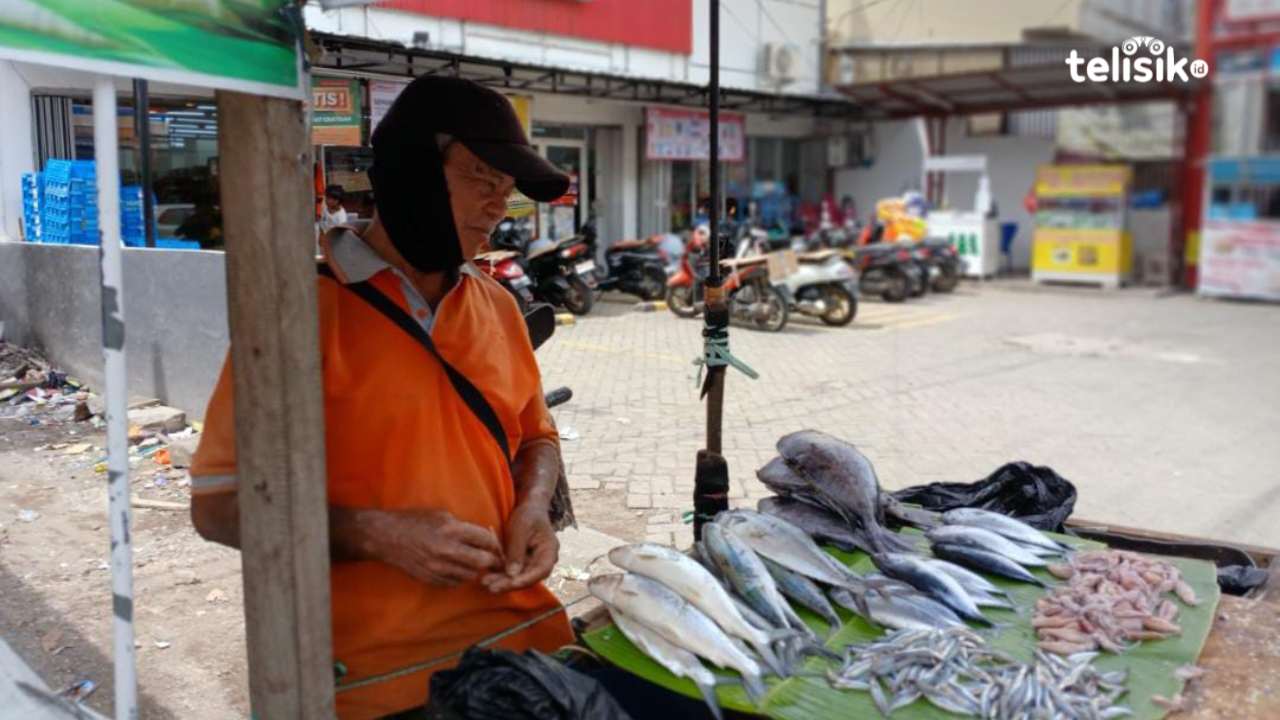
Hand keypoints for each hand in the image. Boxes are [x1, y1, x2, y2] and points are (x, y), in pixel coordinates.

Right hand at [375, 509, 504, 587]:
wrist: (387, 537)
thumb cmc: (415, 521)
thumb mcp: (442, 515)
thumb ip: (464, 527)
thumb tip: (485, 538)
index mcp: (452, 529)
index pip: (486, 540)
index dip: (494, 543)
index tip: (496, 546)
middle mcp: (447, 550)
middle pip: (483, 562)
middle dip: (491, 560)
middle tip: (493, 559)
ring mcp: (438, 567)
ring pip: (470, 575)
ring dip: (474, 569)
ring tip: (471, 562)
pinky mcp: (431, 578)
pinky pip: (455, 583)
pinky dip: (459, 577)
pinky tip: (455, 568)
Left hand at [482, 502, 557, 593]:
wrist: (529, 508)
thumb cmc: (527, 515)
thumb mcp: (521, 528)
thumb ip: (517, 551)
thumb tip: (512, 574)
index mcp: (550, 551)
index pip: (541, 570)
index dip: (526, 579)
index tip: (510, 583)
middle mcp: (544, 561)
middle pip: (529, 578)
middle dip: (510, 584)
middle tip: (491, 587)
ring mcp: (533, 564)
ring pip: (519, 578)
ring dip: (503, 582)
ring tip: (486, 582)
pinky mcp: (523, 564)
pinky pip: (513, 573)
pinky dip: (501, 576)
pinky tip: (488, 577)